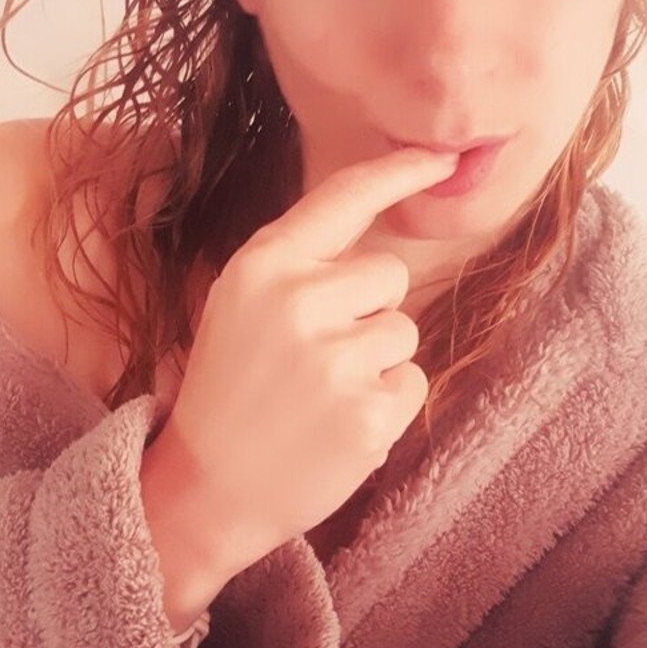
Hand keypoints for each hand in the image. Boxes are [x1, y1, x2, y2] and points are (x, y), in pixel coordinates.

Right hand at [152, 145, 459, 575]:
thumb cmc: (228, 393)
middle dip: (366, 310)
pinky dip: (385, 405)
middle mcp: (298, 301)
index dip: (398, 171)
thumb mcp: (238, 309)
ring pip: (404, 331)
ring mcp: (335, 359)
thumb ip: (297, 268)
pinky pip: (412, 383)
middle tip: (312, 358)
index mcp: (261, 266)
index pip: (343, 199)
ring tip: (319, 396)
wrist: (205, 490)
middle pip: (389, 273)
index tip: (442, 157)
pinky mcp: (368, 413)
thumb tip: (377, 238)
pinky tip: (337, 426)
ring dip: (376, 361)